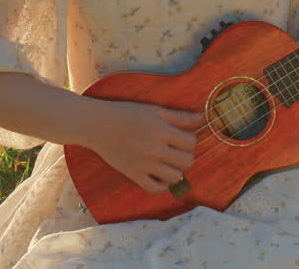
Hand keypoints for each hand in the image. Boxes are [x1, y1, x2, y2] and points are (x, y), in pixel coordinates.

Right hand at [83, 100, 201, 194]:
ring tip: (169, 162)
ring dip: (177, 170)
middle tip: (177, 150)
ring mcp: (144, 165)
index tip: (182, 137)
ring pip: (175, 177)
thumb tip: (201, 118)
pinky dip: (162, 185)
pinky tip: (161, 175)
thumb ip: (178, 116)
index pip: (190, 142)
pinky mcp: (133, 175)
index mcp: (160, 130)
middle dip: (186, 155)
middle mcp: (154, 149)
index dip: (190, 139)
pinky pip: (155, 188)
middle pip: (186, 161)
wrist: (98, 125)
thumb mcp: (154, 110)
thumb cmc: (126, 113)